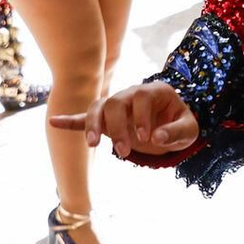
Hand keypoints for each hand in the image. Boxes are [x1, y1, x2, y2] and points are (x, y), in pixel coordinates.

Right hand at [49, 81, 199, 157]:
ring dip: (94, 125)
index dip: (141, 116)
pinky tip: (54, 121)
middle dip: (117, 126)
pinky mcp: (106, 119)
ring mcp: (116, 105)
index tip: (147, 137)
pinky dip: (71, 120)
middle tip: (125, 152)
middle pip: (115, 102)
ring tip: (92, 145)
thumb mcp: (189, 130)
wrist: (170, 125)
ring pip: (98, 107)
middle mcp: (132, 94)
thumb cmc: (179, 125)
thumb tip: (157, 138)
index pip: (141, 97)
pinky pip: (85, 116)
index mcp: (154, 92)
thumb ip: (176, 132)